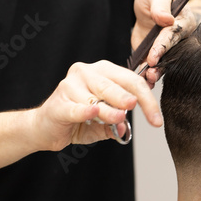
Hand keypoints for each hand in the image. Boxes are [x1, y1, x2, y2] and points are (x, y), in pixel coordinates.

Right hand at [29, 60, 162, 150]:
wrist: (44, 128)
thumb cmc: (76, 120)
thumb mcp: (102, 121)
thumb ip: (116, 120)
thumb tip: (125, 126)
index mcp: (101, 72)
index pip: (130, 80)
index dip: (147, 99)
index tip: (157, 119)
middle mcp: (86, 73)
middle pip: (117, 85)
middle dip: (136, 101)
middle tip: (149, 114)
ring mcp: (70, 86)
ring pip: (98, 98)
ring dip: (111, 111)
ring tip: (120, 119)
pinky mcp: (59, 103)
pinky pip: (77, 108)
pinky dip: (85, 112)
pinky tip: (92, 113)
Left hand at [132, 0, 200, 86]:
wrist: (148, 8)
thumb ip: (160, 4)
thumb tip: (166, 19)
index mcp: (183, 21)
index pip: (173, 34)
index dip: (162, 46)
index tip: (153, 57)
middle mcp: (179, 39)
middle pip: (171, 54)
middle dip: (160, 65)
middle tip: (150, 74)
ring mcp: (168, 50)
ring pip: (164, 64)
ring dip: (155, 73)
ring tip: (147, 80)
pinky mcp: (156, 56)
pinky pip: (153, 67)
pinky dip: (146, 75)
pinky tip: (141, 81)